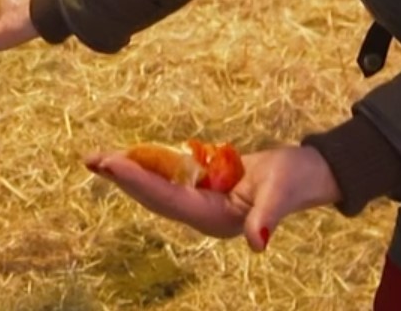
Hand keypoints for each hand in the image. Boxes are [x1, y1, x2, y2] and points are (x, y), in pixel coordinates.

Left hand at [83, 143, 340, 251]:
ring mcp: (201, 203)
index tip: (114, 165)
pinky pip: (167, 178)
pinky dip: (146, 167)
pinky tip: (127, 158)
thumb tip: (258, 244)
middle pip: (154, 197)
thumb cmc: (296, 180)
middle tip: (93, 159)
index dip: (140, 182)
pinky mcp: (203, 189)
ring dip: (128, 174)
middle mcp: (202, 214)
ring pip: (156, 188)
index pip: (168, 199)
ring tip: (96, 159)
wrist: (307, 175)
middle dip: (124, 178)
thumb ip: (268, 218)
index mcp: (215, 219)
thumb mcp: (281, 194)